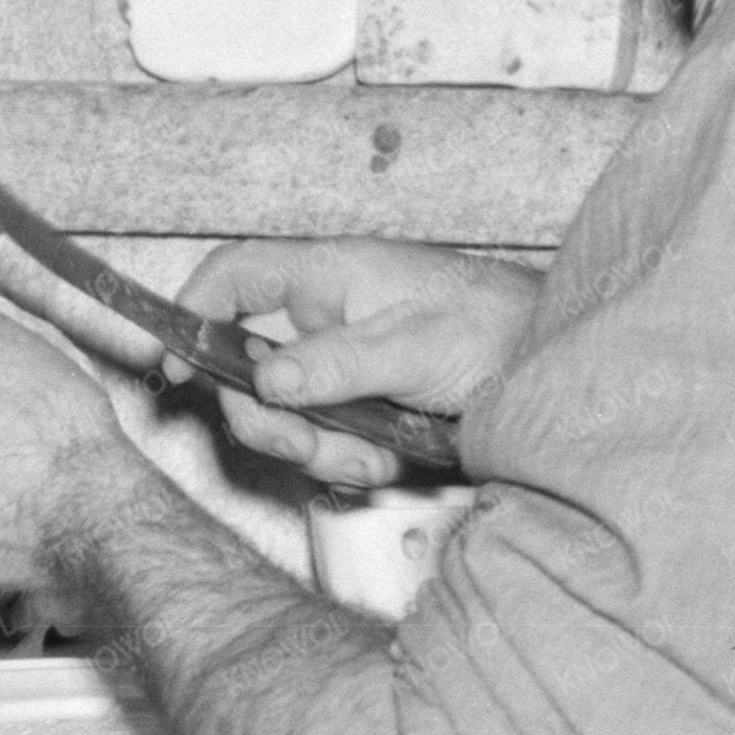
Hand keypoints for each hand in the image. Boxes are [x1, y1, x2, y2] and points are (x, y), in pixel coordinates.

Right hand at [165, 237, 536, 493]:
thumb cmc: (499, 328)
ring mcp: (339, 364)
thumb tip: (265, 381)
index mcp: (328, 275)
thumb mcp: (415, 344)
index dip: (193, 314)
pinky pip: (322, 440)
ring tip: (373, 452)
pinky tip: (389, 455)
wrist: (556, 370)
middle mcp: (324, 317)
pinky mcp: (359, 404)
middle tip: (308, 443)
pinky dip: (349, 458)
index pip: (233, 276)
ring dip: (318, 446)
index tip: (178, 367)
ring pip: (282, 415)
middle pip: (244, 368)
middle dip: (270, 418)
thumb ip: (337, 362)